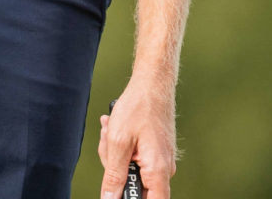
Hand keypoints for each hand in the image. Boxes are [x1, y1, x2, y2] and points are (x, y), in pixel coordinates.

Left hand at [98, 81, 177, 197]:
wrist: (152, 83)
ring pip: (132, 172)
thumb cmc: (138, 107)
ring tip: (111, 131)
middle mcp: (164, 169)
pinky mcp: (156, 153)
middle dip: (115, 171)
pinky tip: (116, 131)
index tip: (117, 194)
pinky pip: (135, 160)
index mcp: (157, 170)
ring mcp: (161, 161)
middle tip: (107, 147)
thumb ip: (114, 175)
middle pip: (135, 188)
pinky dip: (122, 149)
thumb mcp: (118, 142)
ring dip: (115, 156)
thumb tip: (109, 198)